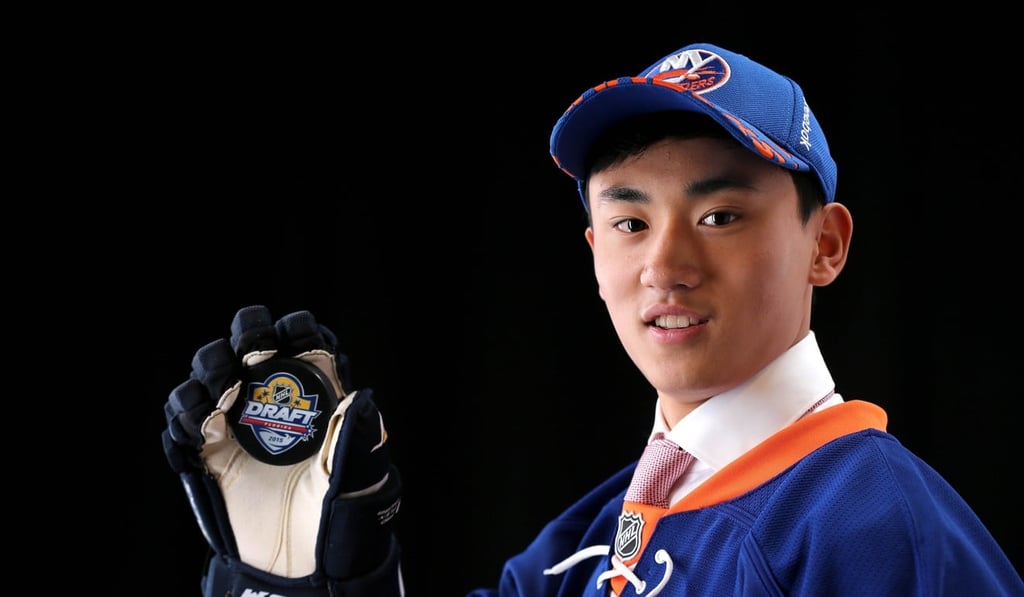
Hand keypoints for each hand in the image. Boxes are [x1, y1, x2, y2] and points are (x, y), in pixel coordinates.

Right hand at [162, 305, 402, 595]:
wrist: (304, 567)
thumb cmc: (340, 515)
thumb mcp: (358, 476)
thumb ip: (355, 438)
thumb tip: (358, 395)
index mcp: (316, 396)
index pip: (304, 343)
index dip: (296, 330)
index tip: (290, 334)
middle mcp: (273, 402)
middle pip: (250, 346)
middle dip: (246, 336)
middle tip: (249, 352)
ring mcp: (237, 426)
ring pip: (210, 375)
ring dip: (210, 369)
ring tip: (222, 388)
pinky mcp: (208, 456)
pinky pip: (183, 424)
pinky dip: (184, 415)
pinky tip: (201, 423)